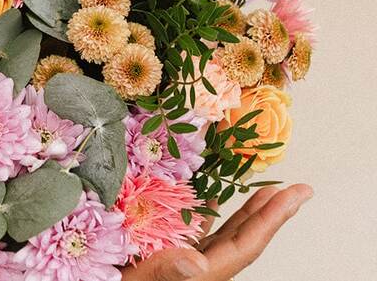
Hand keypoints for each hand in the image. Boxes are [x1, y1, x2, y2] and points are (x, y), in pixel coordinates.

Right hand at [120, 183, 312, 280]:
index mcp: (197, 274)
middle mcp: (195, 266)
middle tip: (295, 188)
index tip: (297, 194)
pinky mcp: (163, 252)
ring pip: (222, 232)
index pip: (245, 244)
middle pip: (242, 237)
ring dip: (243, 210)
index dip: (273, 218)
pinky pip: (193, 229)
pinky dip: (205, 209)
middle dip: (269, 211)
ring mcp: (181, 259)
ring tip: (262, 189)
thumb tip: (197, 262)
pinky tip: (208, 196)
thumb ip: (165, 272)